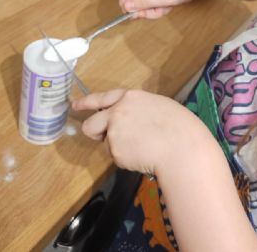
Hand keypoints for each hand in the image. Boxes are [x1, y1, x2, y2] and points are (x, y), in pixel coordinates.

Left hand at [71, 89, 209, 175]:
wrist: (181, 147)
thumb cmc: (179, 125)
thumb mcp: (158, 106)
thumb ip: (138, 109)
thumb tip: (132, 119)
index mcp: (130, 97)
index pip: (101, 98)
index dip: (86, 102)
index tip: (74, 105)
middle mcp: (117, 112)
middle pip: (91, 124)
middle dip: (95, 132)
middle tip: (107, 138)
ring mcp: (114, 132)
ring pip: (107, 144)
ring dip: (117, 147)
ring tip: (142, 148)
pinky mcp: (116, 152)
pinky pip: (118, 157)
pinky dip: (127, 159)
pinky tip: (144, 156)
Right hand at [119, 0, 207, 18]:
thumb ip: (143, 3)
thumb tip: (125, 7)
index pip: (125, 0)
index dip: (133, 11)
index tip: (146, 14)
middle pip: (135, 5)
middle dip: (149, 11)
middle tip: (162, 8)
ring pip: (146, 7)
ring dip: (157, 10)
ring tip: (168, 5)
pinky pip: (153, 4)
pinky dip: (162, 7)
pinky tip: (170, 4)